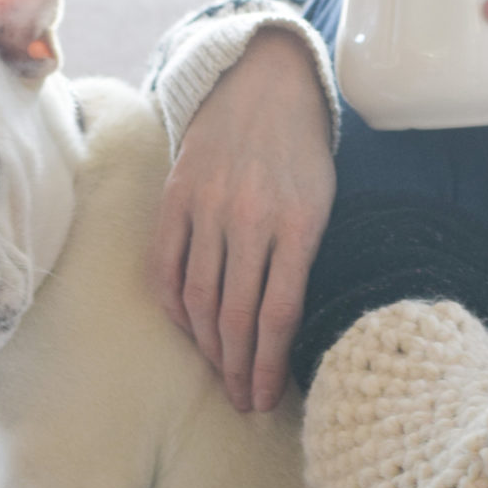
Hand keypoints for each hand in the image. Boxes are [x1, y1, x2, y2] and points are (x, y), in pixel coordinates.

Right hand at [150, 28, 334, 411]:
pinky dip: (173, 306)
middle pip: (236, 316)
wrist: (262, 85)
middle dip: (239, 370)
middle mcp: (250, 219)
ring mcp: (208, 207)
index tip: (266, 399)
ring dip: (207, 348)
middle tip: (242, 403)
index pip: (279, 315)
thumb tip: (287, 332)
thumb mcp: (323, 203)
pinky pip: (164, 266)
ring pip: (198, 298)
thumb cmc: (302, 154)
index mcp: (298, 225)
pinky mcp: (175, 197)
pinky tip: (188, 329)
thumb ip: (305, 259)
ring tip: (221, 375)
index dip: (269, 366)